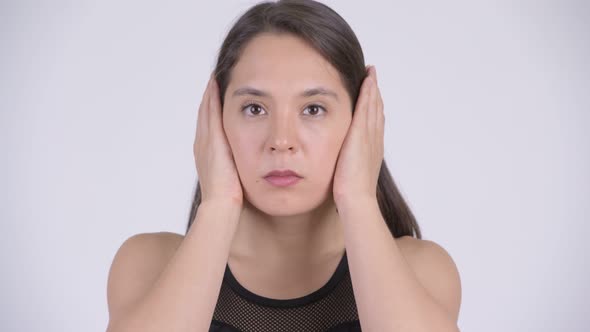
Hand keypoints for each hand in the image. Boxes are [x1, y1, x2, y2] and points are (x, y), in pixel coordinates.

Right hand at [193, 73, 243, 205]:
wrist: (222, 207)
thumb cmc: (233, 200)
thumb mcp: (237, 180)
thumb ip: (241, 169)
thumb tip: (255, 166)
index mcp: (207, 154)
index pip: (210, 126)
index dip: (212, 111)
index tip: (218, 97)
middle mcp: (202, 145)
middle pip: (204, 114)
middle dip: (209, 97)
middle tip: (214, 79)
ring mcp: (204, 141)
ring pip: (205, 109)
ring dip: (210, 93)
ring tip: (215, 76)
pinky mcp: (211, 139)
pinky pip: (210, 111)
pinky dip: (211, 96)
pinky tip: (216, 83)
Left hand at [333, 65, 383, 207]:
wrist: (356, 198)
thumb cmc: (350, 193)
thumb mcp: (348, 175)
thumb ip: (346, 165)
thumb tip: (340, 165)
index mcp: (372, 149)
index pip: (373, 123)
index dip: (373, 107)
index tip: (371, 95)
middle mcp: (374, 139)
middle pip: (376, 110)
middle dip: (374, 93)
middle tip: (372, 76)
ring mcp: (370, 136)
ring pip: (373, 106)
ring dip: (372, 88)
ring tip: (370, 73)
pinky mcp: (361, 134)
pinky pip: (366, 107)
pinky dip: (368, 93)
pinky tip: (366, 80)